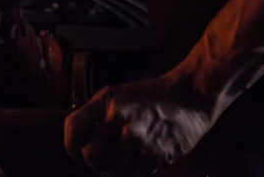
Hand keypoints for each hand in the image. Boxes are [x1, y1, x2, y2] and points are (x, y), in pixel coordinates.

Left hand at [64, 76, 213, 174]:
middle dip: (95, 163)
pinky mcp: (156, 153)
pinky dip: (136, 171)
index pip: (72, 129)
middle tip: (104, 160)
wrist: (190, 94)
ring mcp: (138, 137)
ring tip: (126, 159)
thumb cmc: (150, 96)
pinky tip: (143, 158)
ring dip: (117, 170)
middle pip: (91, 158)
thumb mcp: (118, 94)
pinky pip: (135, 175)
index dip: (72, 147)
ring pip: (113, 172)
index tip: (79, 154)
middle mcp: (119, 118)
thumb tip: (80, 145)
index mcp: (106, 101)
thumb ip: (97, 115)